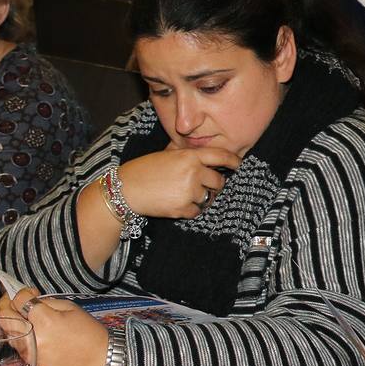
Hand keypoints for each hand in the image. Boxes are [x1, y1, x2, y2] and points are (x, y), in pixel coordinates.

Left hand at [0, 289, 108, 365]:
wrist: (100, 361)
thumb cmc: (89, 332)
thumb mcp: (71, 308)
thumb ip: (47, 302)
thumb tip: (30, 299)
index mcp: (44, 320)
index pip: (19, 300)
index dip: (22, 292)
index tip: (30, 292)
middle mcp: (32, 337)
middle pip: (5, 316)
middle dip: (6, 305)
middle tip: (15, 301)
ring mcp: (29, 352)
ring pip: (9, 331)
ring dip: (14, 321)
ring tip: (28, 318)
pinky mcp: (31, 362)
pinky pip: (19, 345)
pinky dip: (22, 336)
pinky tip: (36, 333)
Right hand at [117, 148, 240, 218]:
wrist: (125, 189)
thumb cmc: (144, 170)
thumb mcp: (166, 155)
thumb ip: (185, 154)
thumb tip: (204, 156)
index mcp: (189, 156)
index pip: (220, 156)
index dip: (233, 161)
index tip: (239, 165)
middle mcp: (192, 172)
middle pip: (218, 182)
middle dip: (213, 185)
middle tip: (201, 185)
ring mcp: (188, 191)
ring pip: (208, 198)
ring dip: (200, 198)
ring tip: (181, 194)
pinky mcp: (182, 208)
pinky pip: (197, 211)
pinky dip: (190, 210)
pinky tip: (176, 203)